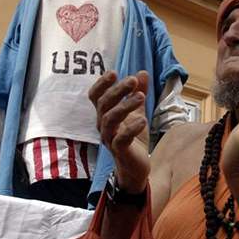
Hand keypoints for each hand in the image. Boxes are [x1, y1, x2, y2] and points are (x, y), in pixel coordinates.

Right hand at [89, 70, 149, 193]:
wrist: (137, 165)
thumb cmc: (133, 136)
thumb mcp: (138, 111)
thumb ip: (139, 92)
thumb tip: (142, 72)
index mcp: (105, 113)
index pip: (96, 96)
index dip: (101, 84)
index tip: (113, 72)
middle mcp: (103, 124)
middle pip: (104, 104)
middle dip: (118, 90)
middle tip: (132, 80)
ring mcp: (110, 138)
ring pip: (110, 119)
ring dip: (125, 106)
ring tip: (141, 96)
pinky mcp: (120, 151)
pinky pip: (121, 139)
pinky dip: (131, 128)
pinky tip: (142, 120)